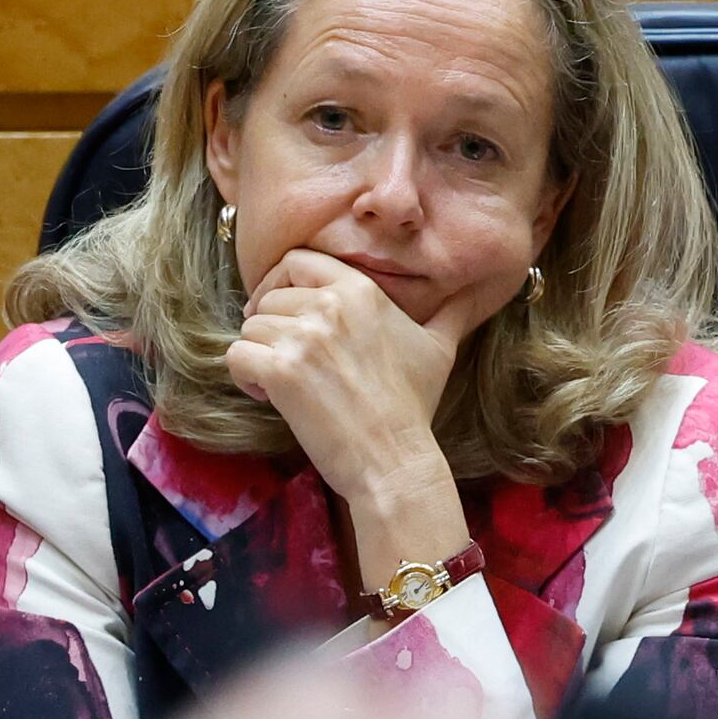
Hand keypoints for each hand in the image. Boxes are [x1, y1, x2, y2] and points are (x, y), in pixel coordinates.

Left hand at [224, 251, 477, 589]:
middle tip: (283, 357)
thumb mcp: (439, 348)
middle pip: (269, 296)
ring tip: (281, 384)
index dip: (281, 282)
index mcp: (361, 290)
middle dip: (269, 326)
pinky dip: (244, 376)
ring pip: (250, 327)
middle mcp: (329, 305)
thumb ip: (452, 311)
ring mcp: (303, 338)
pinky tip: (268, 396)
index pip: (298, 260)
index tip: (282, 309)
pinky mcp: (281, 372)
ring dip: (258, 354)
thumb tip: (480, 287)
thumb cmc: (413, 406)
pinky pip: (237, 355)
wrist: (395, 459)